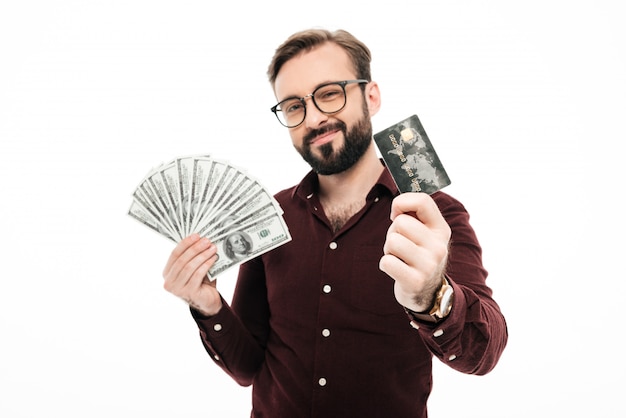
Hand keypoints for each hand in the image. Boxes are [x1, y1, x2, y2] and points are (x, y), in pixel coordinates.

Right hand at [163, 234, 221, 315]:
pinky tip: (213, 259)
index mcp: (167, 273)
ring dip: (202, 255)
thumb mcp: (195, 267)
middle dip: (195, 248)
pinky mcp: (188, 293)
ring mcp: (177, 289)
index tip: (196, 235)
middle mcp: (169, 282)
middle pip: (182, 260)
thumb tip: (201, 239)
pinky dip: (206, 265)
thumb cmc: (201, 282)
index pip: (174, 254)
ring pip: (189, 267)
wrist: (208, 300)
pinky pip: (197, 275)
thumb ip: (194, 256)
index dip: (185, 243)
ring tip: (212, 248)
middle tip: (206, 241)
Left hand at [380, 193, 450, 311]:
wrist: (427, 292)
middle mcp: (438, 246)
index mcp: (441, 230)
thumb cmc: (418, 254)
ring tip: (399, 257)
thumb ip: (413, 214)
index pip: (423, 201)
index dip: (402, 202)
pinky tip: (397, 270)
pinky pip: (387, 262)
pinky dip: (385, 264)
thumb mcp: (424, 233)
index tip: (397, 214)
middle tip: (400, 245)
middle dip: (392, 232)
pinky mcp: (415, 282)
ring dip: (388, 249)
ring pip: (392, 241)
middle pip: (400, 223)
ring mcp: (428, 265)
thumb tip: (397, 205)